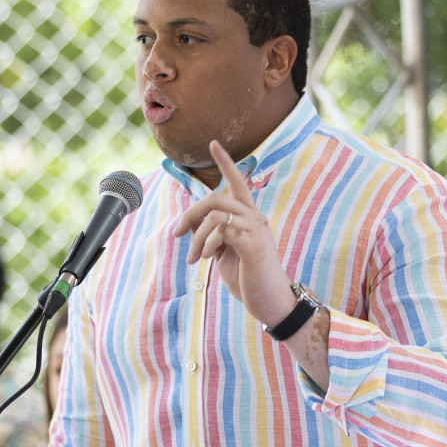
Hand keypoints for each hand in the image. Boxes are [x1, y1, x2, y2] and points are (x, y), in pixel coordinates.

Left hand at [169, 140, 296, 327]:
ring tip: (194, 258)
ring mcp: (256, 230)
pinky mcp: (253, 245)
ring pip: (214, 215)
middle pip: (215, 199)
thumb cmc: (247, 277)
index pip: (237, 182)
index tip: (214, 143)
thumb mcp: (222, 252)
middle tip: (176, 234)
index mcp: (248, 217)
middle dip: (189, 214)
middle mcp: (255, 217)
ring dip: (195, 237)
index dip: (226, 162)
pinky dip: (206, 243)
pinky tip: (205, 258)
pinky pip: (221, 231)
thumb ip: (209, 233)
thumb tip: (189, 222)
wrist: (270, 302)